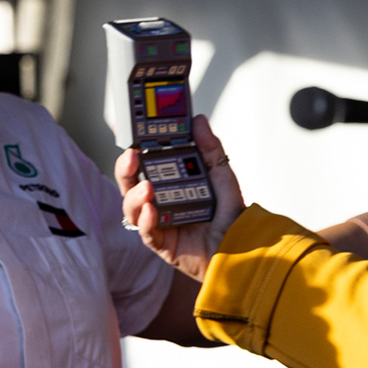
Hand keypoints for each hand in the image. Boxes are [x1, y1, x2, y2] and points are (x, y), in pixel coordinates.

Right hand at [116, 116, 245, 283]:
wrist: (241, 246)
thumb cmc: (229, 214)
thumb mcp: (221, 174)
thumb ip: (209, 148)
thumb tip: (197, 121)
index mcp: (169, 184)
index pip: (144, 165)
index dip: (134, 152)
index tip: (133, 138)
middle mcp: (159, 202)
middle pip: (130, 184)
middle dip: (126, 170)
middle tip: (132, 156)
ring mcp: (157, 223)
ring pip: (132, 209)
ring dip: (135, 196)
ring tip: (147, 188)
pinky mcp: (161, 243)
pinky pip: (146, 232)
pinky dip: (146, 220)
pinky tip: (152, 210)